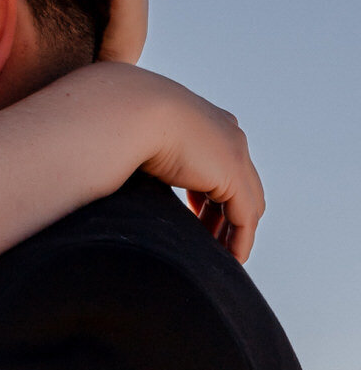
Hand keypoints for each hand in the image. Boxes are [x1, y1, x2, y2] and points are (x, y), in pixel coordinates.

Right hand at [114, 64, 264, 261]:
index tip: (195, 217)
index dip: (210, 193)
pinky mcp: (232, 175)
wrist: (129, 110)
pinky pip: (245, 218)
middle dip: (226, 214)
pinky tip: (228, 259)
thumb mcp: (138, 138)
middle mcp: (227, 133)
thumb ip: (146, 155)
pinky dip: (240, 240)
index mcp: (205, 120)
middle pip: (241, 183)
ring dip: (235, 231)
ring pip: (249, 203)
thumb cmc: (119, 122)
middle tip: (210, 241)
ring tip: (219, 254)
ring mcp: (234, 153)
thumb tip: (124, 173)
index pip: (220, 163)